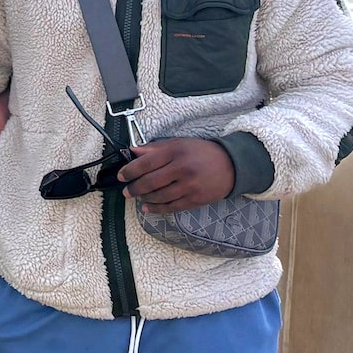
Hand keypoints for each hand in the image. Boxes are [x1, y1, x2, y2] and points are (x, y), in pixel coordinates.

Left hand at [117, 139, 235, 213]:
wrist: (231, 165)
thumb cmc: (201, 153)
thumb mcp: (178, 144)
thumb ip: (154, 148)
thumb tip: (132, 151)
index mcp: (175, 152)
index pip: (145, 163)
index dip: (129, 171)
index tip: (121, 176)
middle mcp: (181, 168)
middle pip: (149, 182)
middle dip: (134, 188)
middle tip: (127, 191)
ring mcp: (189, 186)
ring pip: (159, 196)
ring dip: (145, 198)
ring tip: (138, 197)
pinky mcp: (195, 199)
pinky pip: (171, 207)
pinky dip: (157, 209)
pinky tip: (148, 208)